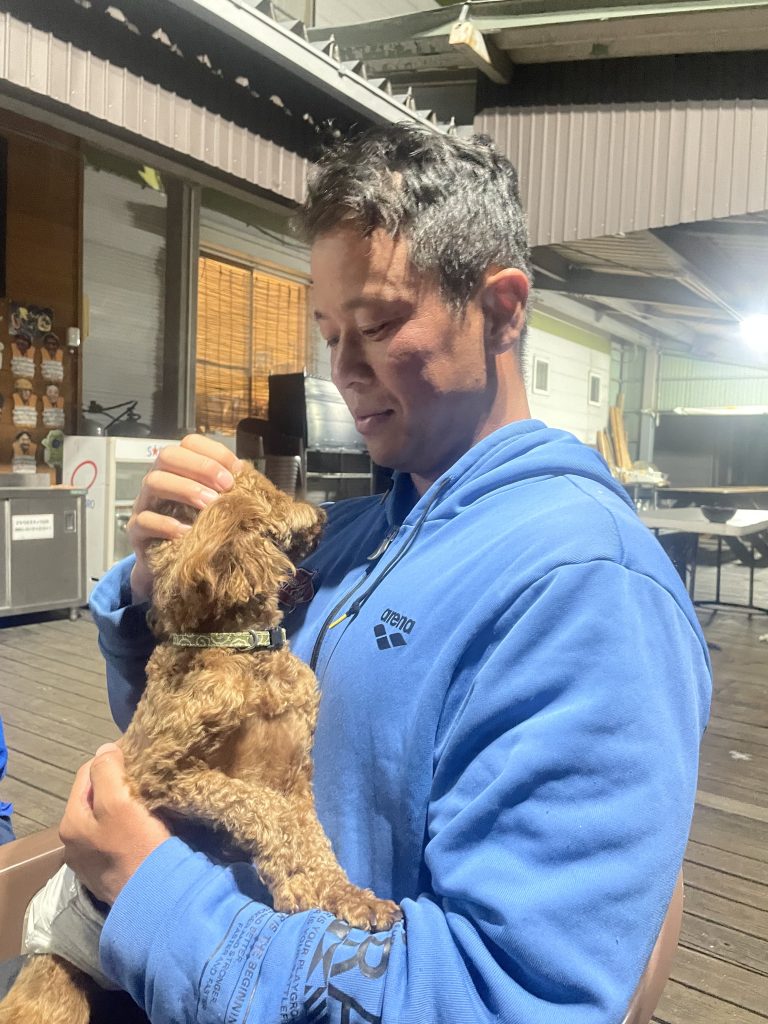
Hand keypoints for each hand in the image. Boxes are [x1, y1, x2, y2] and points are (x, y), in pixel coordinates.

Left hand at [59, 743, 170, 905]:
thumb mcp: (119, 801)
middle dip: (117, 783)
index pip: (87, 773)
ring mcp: (90, 862)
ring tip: (148, 800)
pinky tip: (147, 826)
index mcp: (70, 822)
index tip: (138, 756)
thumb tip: (105, 749)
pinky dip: (129, 827)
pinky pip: (117, 838)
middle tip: (145, 778)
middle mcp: (73, 844)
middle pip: (96, 797)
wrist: (157, 898)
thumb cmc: (137, 846)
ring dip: (124, 805)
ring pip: (106, 818)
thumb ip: (106, 771)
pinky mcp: (110, 874)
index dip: (112, 759)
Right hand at [128, 434, 245, 600]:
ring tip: (210, 506)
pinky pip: (144, 520)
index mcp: (179, 468)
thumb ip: (229, 489)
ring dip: (185, 490)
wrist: (174, 564)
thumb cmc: (198, 528)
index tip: (237, 471)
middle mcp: (159, 479)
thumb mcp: (215, 506)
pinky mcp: (136, 530)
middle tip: (225, 486)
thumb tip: (249, 476)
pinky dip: (166, 524)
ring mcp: (144, 503)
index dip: (214, 452)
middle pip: (168, 455)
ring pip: (154, 481)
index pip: (190, 443)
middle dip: (200, 467)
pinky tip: (186, 532)